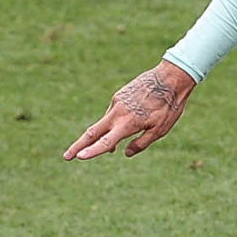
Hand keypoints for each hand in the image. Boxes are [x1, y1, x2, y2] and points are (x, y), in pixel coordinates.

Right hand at [63, 61, 195, 160]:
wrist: (170, 78)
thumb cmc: (168, 106)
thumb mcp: (160, 130)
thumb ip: (142, 143)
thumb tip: (124, 153)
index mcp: (127, 123)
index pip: (106, 142)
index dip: (92, 151)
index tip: (78, 157)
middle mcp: (118, 112)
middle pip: (93, 132)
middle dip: (78, 145)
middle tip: (66, 157)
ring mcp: (117, 102)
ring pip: (103, 123)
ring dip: (101, 136)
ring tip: (111, 149)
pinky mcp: (119, 95)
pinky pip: (112, 113)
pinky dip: (113, 123)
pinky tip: (124, 126)